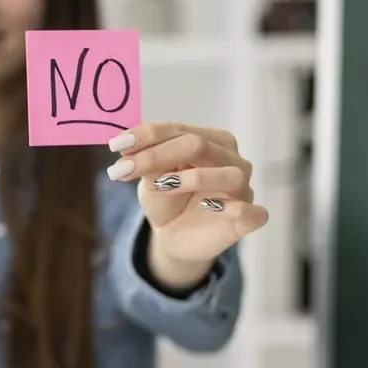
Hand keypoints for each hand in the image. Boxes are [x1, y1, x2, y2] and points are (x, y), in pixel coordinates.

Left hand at [106, 123, 268, 281]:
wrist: (175, 238)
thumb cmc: (166, 200)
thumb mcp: (149, 179)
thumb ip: (143, 161)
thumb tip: (124, 144)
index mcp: (210, 140)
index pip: (178, 129)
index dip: (146, 135)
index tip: (116, 144)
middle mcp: (231, 159)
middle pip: (198, 145)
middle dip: (156, 155)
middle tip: (123, 169)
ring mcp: (243, 189)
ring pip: (227, 174)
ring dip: (191, 178)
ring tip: (161, 186)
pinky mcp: (249, 218)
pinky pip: (251, 211)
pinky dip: (232, 208)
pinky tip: (209, 207)